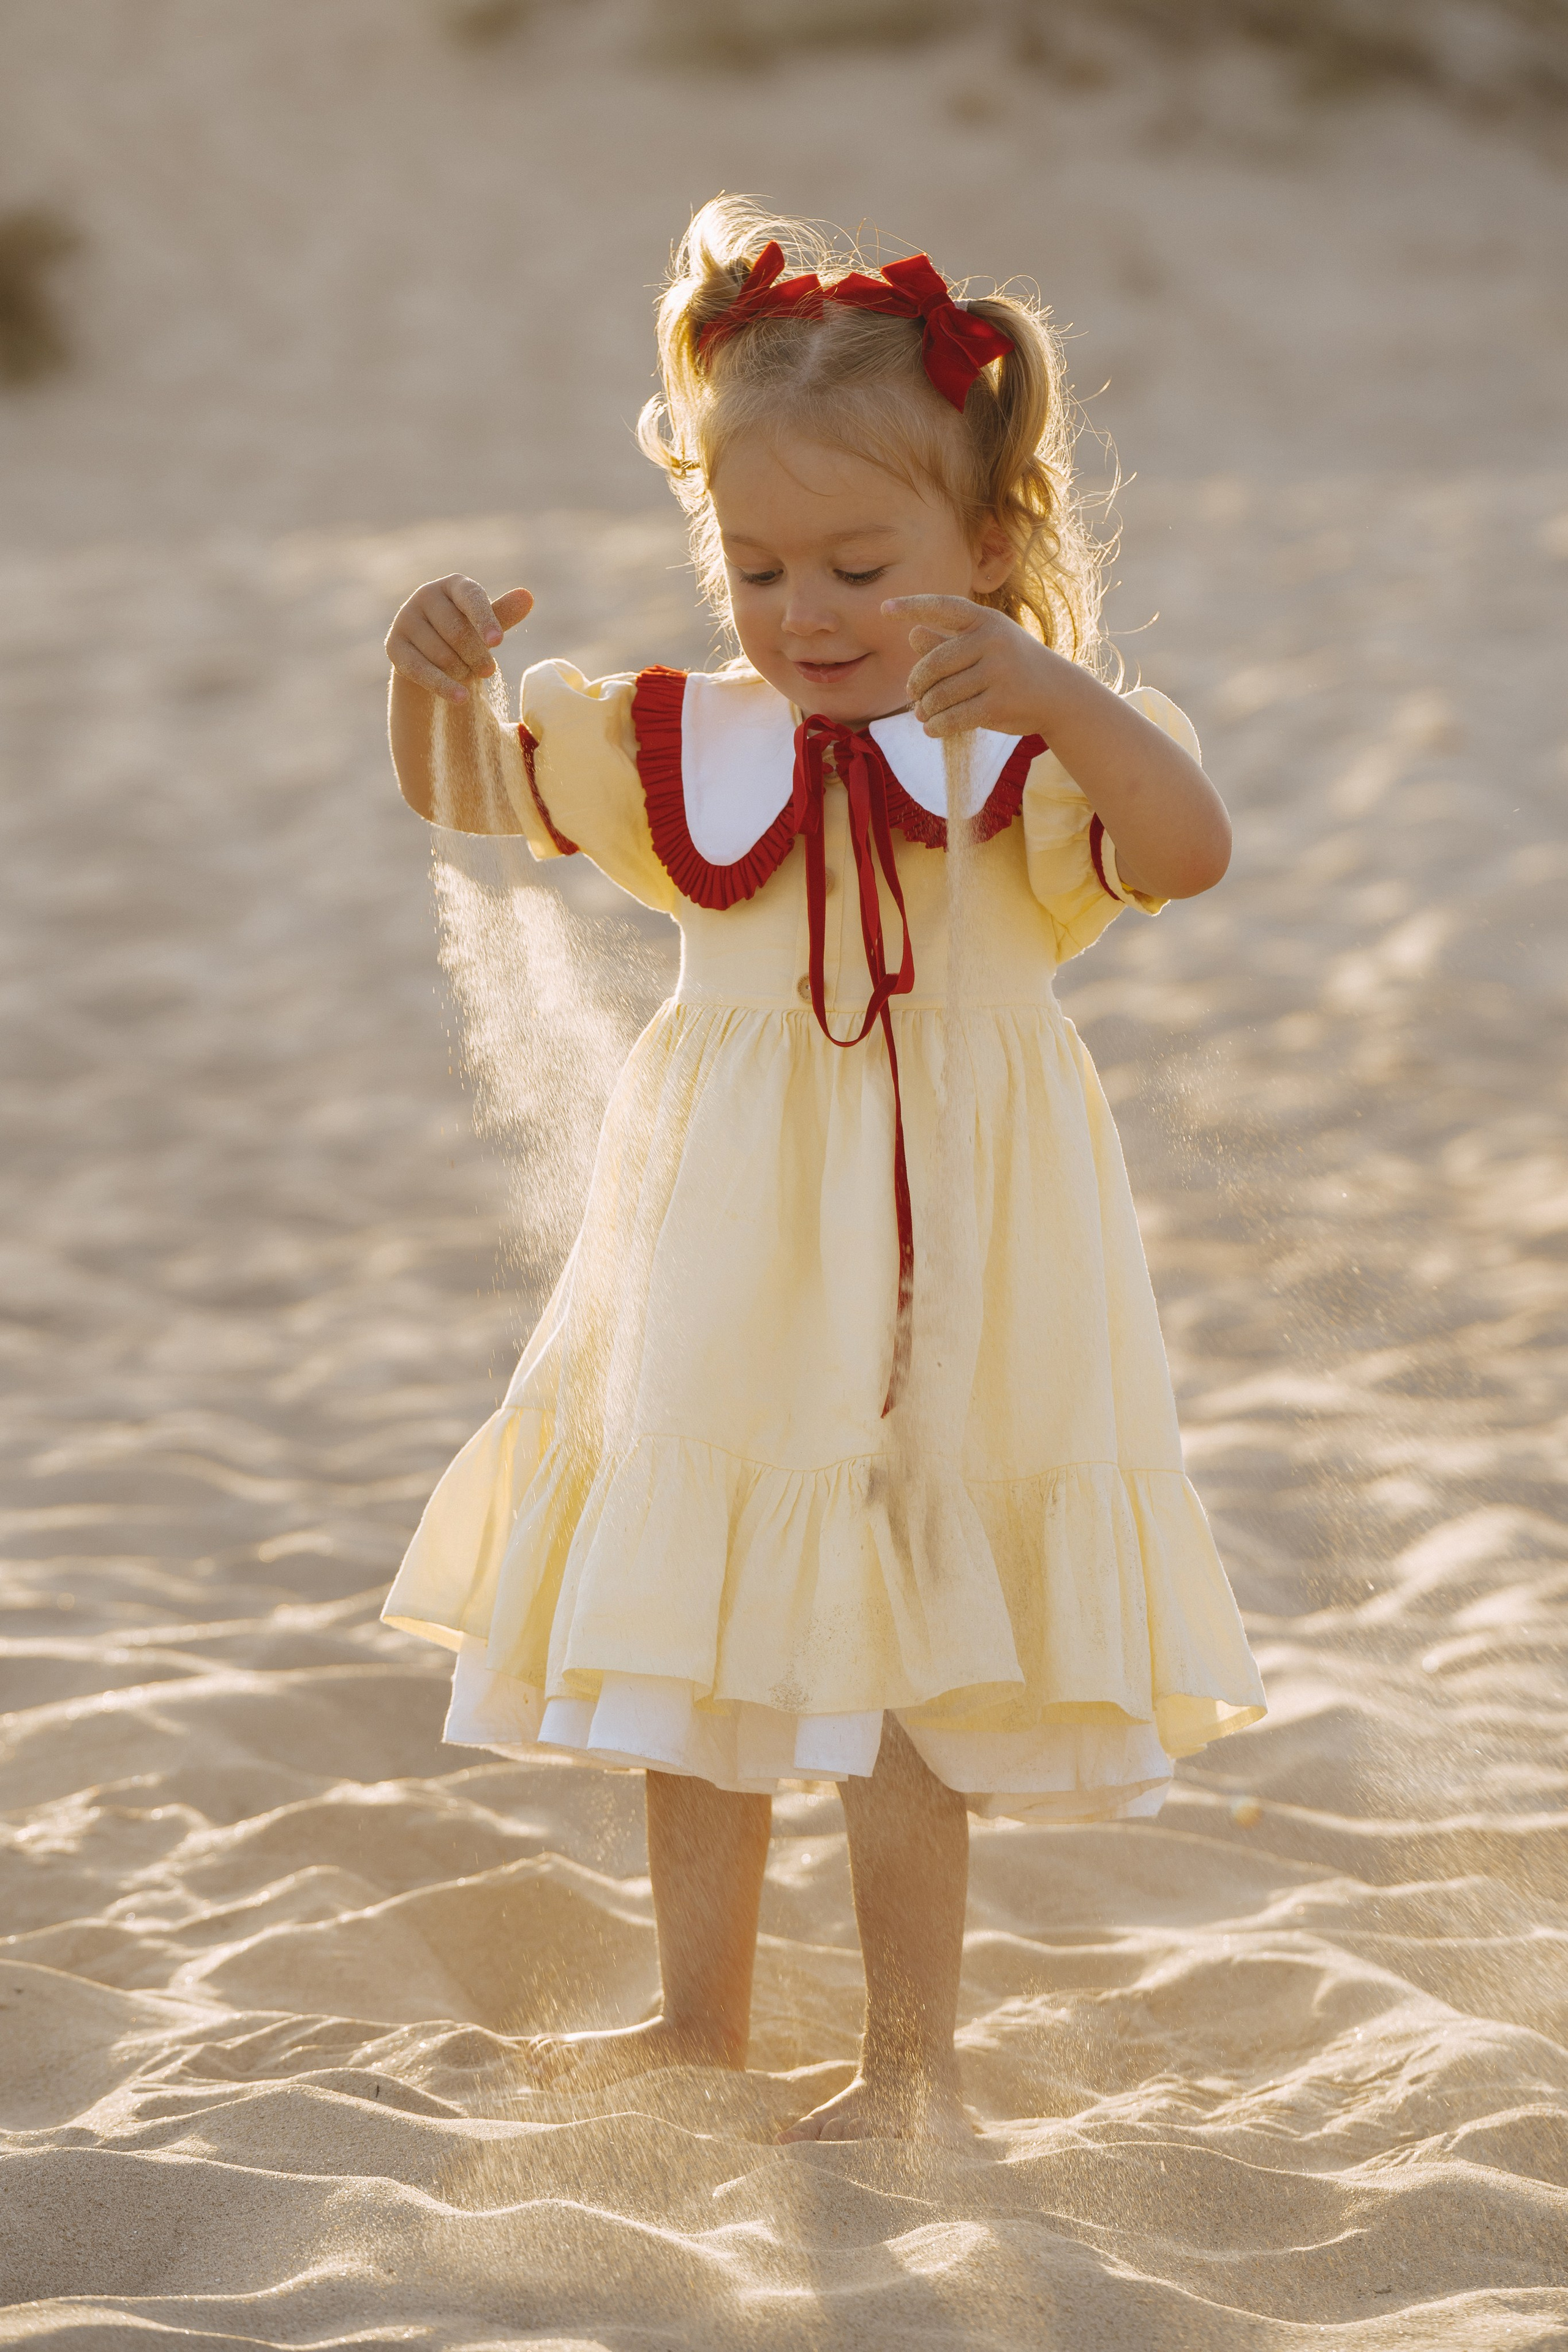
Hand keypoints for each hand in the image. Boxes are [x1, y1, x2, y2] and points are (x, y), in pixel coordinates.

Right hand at [385, 575, 533, 702]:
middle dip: (478, 657)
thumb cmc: (466, 631)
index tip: (498, 642)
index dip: (485, 620)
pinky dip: (443, 686)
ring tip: (466, 672)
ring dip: (462, 671)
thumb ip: (504, 613)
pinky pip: (421, 671)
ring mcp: (406, 619)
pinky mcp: (394, 646)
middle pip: (458, 633)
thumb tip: (527, 596)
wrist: (431, 651)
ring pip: (442, 655)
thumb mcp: (486, 624)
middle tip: (489, 671)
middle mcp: (425, 595)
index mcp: (453, 584)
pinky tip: (462, 698)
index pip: (471, 597)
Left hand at [884, 594, 1057, 737]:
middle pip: (933, 664)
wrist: (1057, 694)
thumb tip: (912, 633)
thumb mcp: (984, 647)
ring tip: (923, 713)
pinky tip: (931, 728)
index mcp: (986, 620)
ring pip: (941, 695)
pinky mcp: (1000, 704)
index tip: (884, 609)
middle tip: (913, 695)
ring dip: (926, 709)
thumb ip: (948, 642)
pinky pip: (954, 717)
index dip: (913, 607)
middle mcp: (993, 641)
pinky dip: (937, 726)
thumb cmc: (1012, 666)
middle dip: (917, 684)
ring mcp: (999, 672)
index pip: (943, 607)